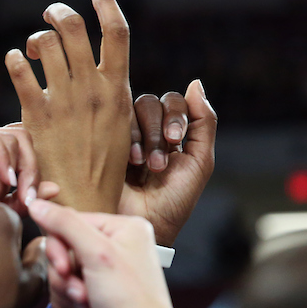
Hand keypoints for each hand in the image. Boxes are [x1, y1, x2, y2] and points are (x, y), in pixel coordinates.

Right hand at [0, 117, 41, 258]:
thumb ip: (13, 201)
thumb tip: (53, 188)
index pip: (17, 155)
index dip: (32, 177)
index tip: (35, 208)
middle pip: (19, 140)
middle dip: (31, 168)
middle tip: (29, 198)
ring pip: (7, 133)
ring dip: (17, 166)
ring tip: (9, 197)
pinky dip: (0, 155)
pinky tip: (1, 182)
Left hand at [6, 0, 133, 212]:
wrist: (84, 202)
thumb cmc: (102, 168)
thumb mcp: (119, 126)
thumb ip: (108, 95)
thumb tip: (99, 71)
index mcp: (117, 90)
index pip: (118, 33)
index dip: (107, 4)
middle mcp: (92, 90)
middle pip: (76, 28)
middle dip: (60, 13)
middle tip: (51, 14)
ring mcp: (64, 102)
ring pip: (48, 43)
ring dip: (38, 36)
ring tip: (34, 49)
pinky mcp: (36, 116)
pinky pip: (21, 72)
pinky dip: (15, 59)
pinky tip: (14, 60)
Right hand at [26, 201, 189, 307]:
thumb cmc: (128, 299)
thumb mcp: (97, 254)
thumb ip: (65, 224)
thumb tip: (36, 203)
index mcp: (123, 227)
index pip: (70, 222)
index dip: (59, 247)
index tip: (64, 269)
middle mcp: (116, 245)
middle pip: (63, 247)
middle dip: (64, 274)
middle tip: (79, 290)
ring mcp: (106, 272)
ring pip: (61, 271)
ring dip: (66, 291)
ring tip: (85, 304)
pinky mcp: (97, 294)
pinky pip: (66, 290)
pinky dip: (69, 302)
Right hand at [120, 80, 217, 245]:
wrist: (145, 225)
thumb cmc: (174, 201)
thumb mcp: (200, 162)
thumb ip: (204, 122)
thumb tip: (195, 82)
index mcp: (170, 133)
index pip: (173, 102)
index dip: (176, 114)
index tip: (176, 139)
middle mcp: (146, 131)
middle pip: (150, 103)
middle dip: (158, 129)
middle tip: (159, 161)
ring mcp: (122, 137)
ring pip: (129, 110)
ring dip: (142, 136)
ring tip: (144, 165)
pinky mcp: (102, 145)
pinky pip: (109, 124)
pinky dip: (124, 138)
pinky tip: (129, 162)